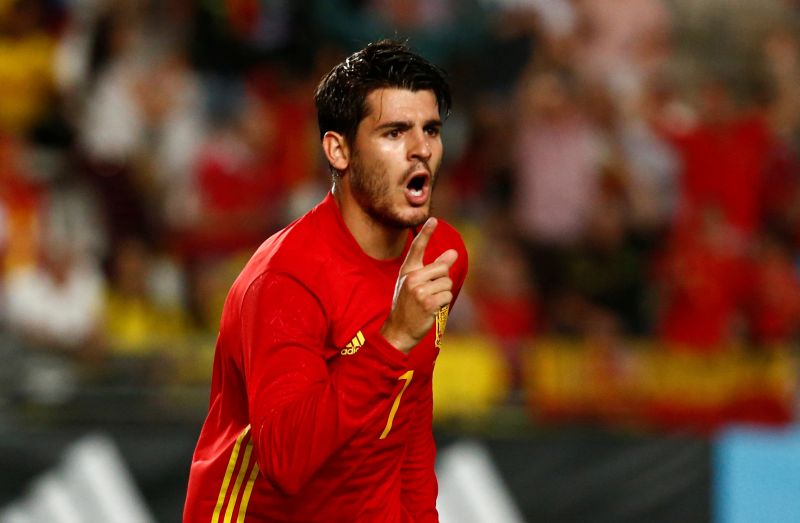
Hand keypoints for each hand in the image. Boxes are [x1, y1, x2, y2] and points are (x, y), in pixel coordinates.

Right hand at [380, 218, 457, 353]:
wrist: (399, 330)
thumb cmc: (409, 305)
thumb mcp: (416, 284)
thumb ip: (434, 267)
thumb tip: (454, 252)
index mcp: (407, 271)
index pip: (417, 248)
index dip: (426, 233)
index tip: (433, 220)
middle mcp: (412, 278)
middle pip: (442, 268)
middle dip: (442, 280)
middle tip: (430, 293)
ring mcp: (419, 290)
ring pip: (447, 282)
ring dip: (444, 293)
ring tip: (430, 302)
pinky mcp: (428, 302)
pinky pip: (447, 295)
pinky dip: (444, 303)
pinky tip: (432, 309)